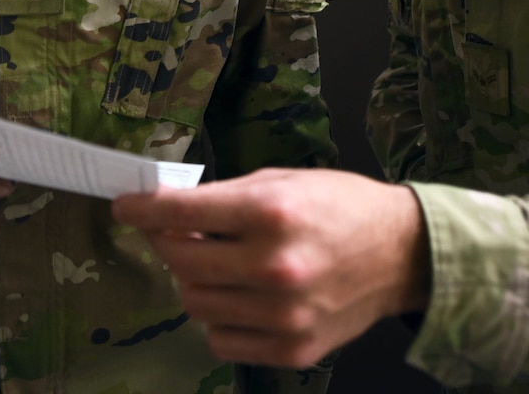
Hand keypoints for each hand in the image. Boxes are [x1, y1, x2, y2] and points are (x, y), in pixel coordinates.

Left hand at [112, 168, 429, 369]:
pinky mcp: (292, 348)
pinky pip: (223, 340)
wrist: (403, 254)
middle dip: (167, 243)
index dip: (143, 210)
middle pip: (182, 263)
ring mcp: (284, 314)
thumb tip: (170, 212)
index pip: (182, 214)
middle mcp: (274, 266)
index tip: (125, 207)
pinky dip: (218, 319)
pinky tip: (236, 297)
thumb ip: (227, 198)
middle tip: (174, 232)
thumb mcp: (283, 181)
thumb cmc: (341, 206)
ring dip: (193, 280)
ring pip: (197, 304)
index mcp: (271, 213)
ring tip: (212, 263)